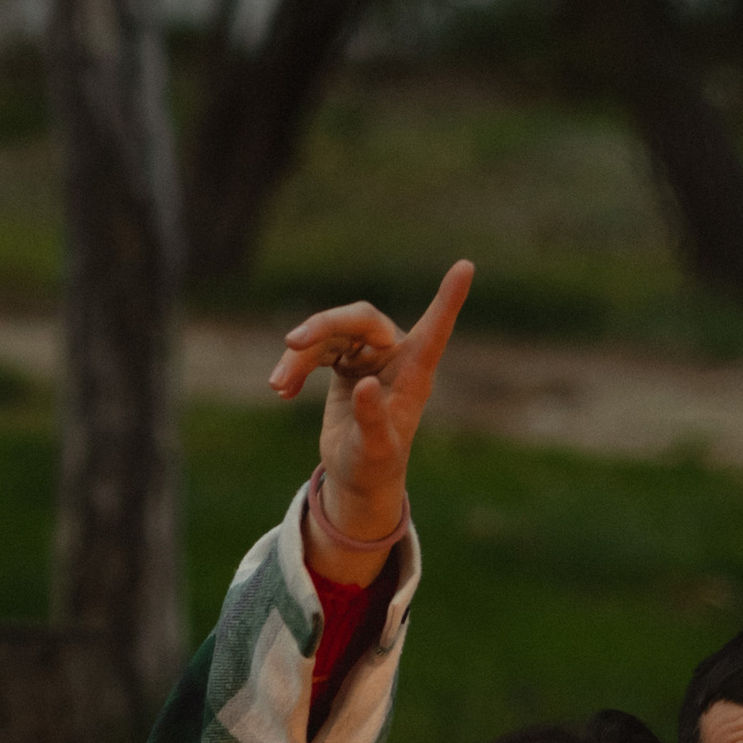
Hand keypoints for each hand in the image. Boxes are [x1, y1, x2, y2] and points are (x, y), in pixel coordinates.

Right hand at [270, 258, 473, 574]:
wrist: (358, 476)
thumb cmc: (376, 464)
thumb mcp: (375, 448)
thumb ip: (372, 418)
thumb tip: (365, 384)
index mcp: (415, 372)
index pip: (436, 329)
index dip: (449, 298)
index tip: (466, 267)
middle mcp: (393, 355)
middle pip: (359, 319)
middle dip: (323, 327)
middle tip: (292, 343)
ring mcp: (368, 355)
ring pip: (330, 334)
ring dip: (300, 357)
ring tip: (277, 385)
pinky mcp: (346, 361)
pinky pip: (317, 350)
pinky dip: (297, 367)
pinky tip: (281, 390)